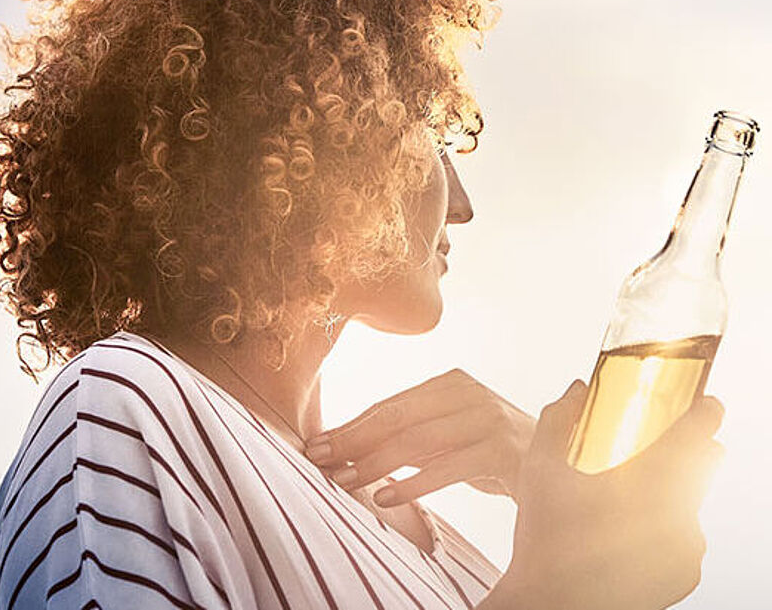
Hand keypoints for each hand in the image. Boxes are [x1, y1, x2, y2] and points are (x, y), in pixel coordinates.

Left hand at [304, 368, 534, 506]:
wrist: (564, 470)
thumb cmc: (493, 454)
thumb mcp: (449, 438)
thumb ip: (408, 436)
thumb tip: (345, 448)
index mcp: (451, 383)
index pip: (390, 405)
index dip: (350, 426)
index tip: (316, 445)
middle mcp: (470, 394)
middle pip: (398, 417)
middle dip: (354, 440)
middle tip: (320, 461)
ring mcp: (490, 419)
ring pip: (419, 441)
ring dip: (375, 464)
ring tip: (345, 482)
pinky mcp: (504, 451)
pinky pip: (448, 468)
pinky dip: (412, 484)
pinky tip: (384, 497)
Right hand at [484, 381, 723, 609]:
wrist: (551, 604)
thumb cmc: (543, 539)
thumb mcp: (539, 472)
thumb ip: (557, 421)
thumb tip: (578, 389)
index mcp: (649, 482)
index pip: (699, 433)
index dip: (705, 411)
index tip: (704, 404)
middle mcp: (680, 513)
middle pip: (700, 468)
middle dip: (682, 455)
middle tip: (648, 456)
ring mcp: (688, 547)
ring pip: (689, 505)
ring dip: (667, 497)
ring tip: (621, 508)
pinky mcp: (688, 573)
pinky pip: (684, 539)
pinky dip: (663, 532)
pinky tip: (626, 538)